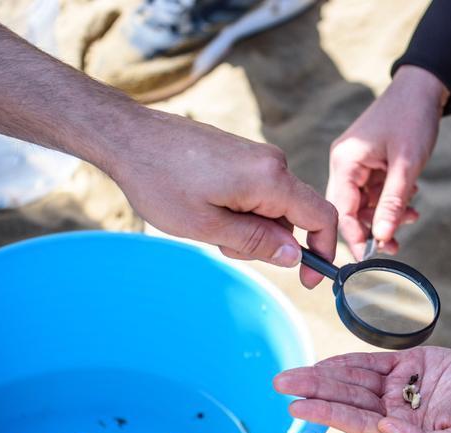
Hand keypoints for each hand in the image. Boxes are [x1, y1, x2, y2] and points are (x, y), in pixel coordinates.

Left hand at [107, 110, 336, 287]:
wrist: (128, 137)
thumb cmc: (160, 181)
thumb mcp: (207, 227)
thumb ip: (257, 242)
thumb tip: (295, 256)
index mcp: (271, 178)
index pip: (321, 217)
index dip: (322, 251)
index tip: (308, 278)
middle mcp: (272, 162)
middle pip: (295, 215)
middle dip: (270, 241)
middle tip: (224, 246)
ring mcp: (257, 155)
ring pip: (274, 206)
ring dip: (251, 226)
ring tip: (207, 224)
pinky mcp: (242, 154)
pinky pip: (258, 191)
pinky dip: (241, 210)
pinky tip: (206, 207)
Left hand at [273, 346, 450, 432]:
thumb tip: (384, 430)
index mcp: (403, 432)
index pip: (356, 422)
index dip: (326, 413)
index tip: (298, 407)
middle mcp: (396, 410)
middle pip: (348, 398)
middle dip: (314, 390)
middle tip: (282, 382)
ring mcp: (402, 386)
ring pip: (355, 379)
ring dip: (325, 375)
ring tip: (295, 373)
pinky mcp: (412, 363)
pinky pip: (374, 362)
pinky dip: (350, 361)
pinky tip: (328, 362)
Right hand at [327, 65, 447, 258]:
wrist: (424, 88)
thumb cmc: (412, 118)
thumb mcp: (406, 165)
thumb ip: (393, 203)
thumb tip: (382, 239)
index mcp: (345, 162)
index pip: (340, 210)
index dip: (353, 237)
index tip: (367, 260)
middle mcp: (345, 164)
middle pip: (350, 210)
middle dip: (373, 229)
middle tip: (395, 246)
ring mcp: (357, 164)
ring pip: (365, 204)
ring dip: (387, 215)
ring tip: (411, 218)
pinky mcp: (369, 163)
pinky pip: (375, 192)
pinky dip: (391, 201)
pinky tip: (409, 202)